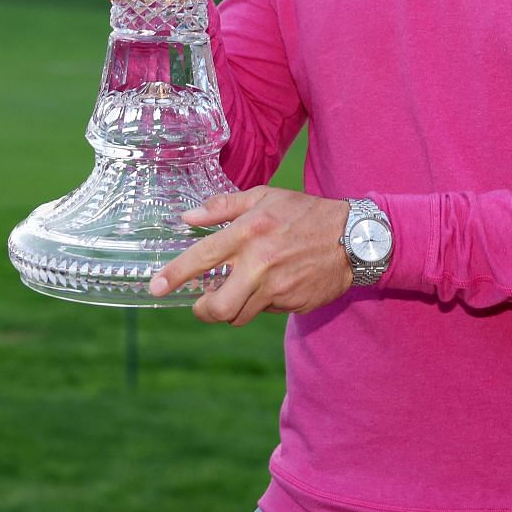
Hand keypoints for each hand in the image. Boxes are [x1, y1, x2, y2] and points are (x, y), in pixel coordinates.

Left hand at [150, 186, 352, 325]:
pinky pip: (265, 311)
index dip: (174, 275)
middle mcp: (260, 263)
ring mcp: (278, 288)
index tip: (156, 286)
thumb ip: (223, 207)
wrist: (356, 238)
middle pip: (218, 307)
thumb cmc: (306, 213)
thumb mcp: (265, 197)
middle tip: (202, 303)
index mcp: (250, 232)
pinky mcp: (293, 303)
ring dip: (233, 307)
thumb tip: (187, 217)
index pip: (202, 257)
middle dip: (204, 310)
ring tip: (240, 289)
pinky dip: (262, 302)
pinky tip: (273, 284)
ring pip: (240, 314)